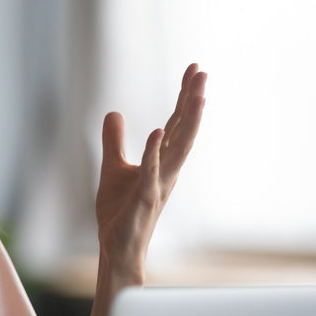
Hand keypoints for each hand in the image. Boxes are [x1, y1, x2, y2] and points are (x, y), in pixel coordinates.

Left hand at [95, 63, 206, 292]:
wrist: (117, 247)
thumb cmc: (120, 212)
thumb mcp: (112, 168)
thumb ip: (114, 141)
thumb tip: (114, 113)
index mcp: (162, 160)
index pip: (176, 122)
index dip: (185, 96)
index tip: (194, 68)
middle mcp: (167, 170)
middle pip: (183, 129)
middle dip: (193, 100)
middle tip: (202, 72)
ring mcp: (158, 184)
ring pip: (178, 149)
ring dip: (187, 122)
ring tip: (197, 96)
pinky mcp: (144, 199)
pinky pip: (150, 173)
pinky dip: (153, 153)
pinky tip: (156, 132)